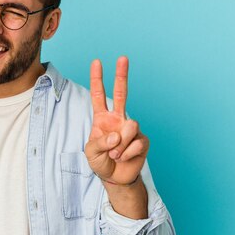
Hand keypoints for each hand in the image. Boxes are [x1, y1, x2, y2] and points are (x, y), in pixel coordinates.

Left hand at [84, 56, 149, 186]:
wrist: (115, 177)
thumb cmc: (101, 161)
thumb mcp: (91, 152)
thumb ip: (101, 142)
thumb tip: (117, 135)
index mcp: (102, 118)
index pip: (98, 95)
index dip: (97, 79)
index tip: (97, 62)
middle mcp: (118, 119)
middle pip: (121, 94)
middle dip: (121, 75)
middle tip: (122, 58)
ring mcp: (131, 128)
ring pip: (129, 127)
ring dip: (120, 145)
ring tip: (115, 154)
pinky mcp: (142, 140)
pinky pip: (136, 142)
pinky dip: (127, 153)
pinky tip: (124, 158)